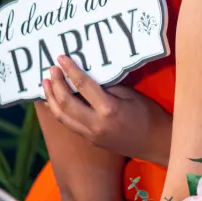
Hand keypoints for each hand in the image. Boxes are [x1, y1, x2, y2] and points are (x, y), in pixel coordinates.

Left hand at [42, 55, 171, 165]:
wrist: (155, 142)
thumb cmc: (149, 114)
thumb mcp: (131, 95)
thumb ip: (109, 88)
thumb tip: (93, 79)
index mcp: (107, 109)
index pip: (83, 86)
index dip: (70, 70)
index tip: (61, 58)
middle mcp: (94, 124)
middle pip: (65, 104)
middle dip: (55, 85)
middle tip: (51, 70)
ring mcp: (90, 135)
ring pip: (61, 117)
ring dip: (51, 100)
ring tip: (46, 85)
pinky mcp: (90, 141)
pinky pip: (69, 124)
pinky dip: (59, 111)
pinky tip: (56, 102)